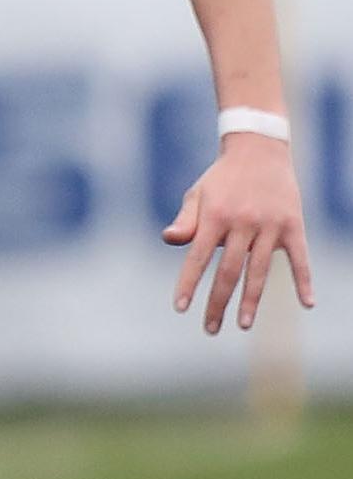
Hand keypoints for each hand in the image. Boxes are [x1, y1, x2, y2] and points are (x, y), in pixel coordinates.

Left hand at [162, 132, 315, 333]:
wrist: (259, 150)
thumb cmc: (221, 179)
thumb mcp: (198, 195)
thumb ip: (186, 221)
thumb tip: (169, 240)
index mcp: (215, 217)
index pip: (197, 257)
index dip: (189, 284)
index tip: (181, 308)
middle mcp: (242, 223)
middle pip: (228, 271)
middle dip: (218, 302)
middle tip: (210, 329)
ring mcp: (270, 225)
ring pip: (259, 270)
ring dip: (251, 300)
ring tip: (243, 325)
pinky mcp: (293, 224)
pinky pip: (300, 258)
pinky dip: (305, 280)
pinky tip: (308, 303)